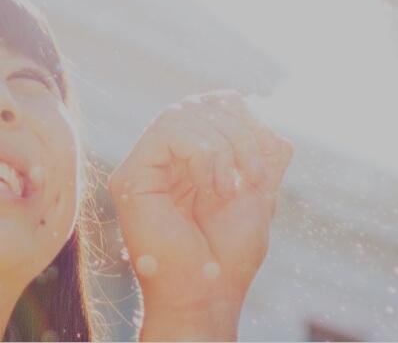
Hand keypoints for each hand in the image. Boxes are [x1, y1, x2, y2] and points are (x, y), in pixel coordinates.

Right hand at [109, 90, 293, 339]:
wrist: (208, 294)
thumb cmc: (228, 256)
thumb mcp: (258, 192)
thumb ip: (263, 150)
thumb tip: (266, 106)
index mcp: (190, 159)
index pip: (215, 105)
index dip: (246, 119)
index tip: (262, 164)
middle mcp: (163, 159)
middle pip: (201, 103)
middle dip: (239, 131)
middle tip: (253, 173)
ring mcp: (145, 167)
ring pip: (182, 112)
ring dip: (224, 144)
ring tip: (231, 186)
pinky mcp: (131, 178)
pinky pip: (167, 131)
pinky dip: (202, 151)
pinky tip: (212, 185)